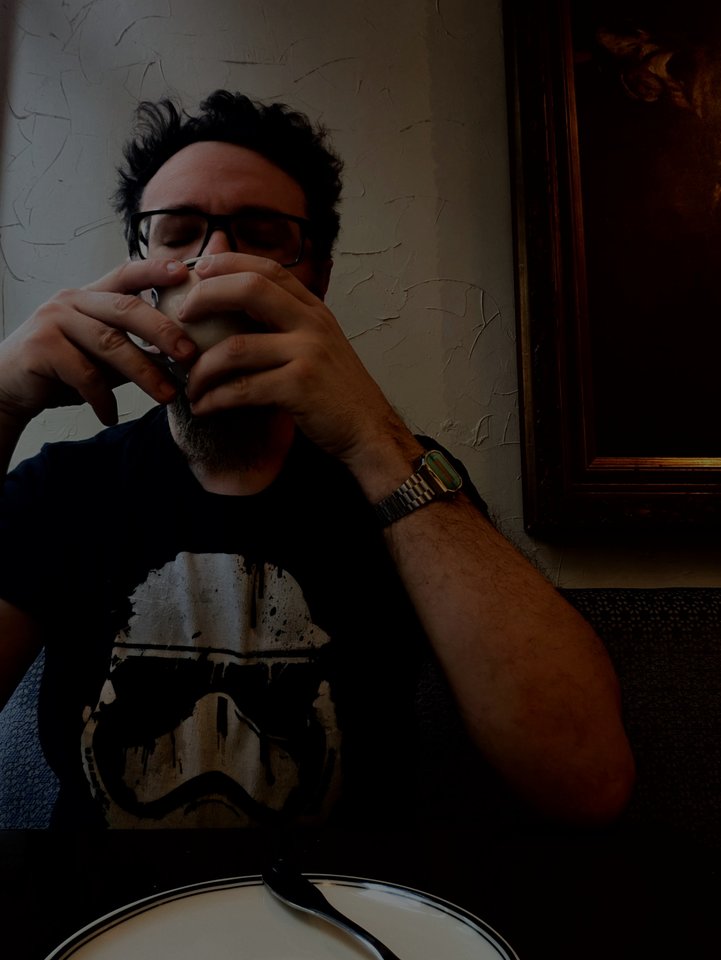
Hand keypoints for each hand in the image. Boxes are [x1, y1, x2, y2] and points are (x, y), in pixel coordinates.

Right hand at [0, 259, 197, 427]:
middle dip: (163, 331)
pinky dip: (103, 400)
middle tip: (190, 354)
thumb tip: (183, 356)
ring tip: (167, 396)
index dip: (155, 270)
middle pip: (126, 309)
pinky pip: (85, 375)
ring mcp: (53, 321)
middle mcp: (71, 301)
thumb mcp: (100, 356)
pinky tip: (111, 416)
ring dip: (144, 373)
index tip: (186, 273)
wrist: (7, 387)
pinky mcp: (41, 348)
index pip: (125, 274)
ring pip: (110, 344)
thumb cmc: (61, 370)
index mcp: (89, 296)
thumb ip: (133, 348)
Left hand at [181, 254, 416, 475]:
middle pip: (249, 290)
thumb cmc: (335, 390)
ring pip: (235, 348)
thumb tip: (241, 301)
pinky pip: (242, 389)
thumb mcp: (319, 344)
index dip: (229, 263)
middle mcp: (312, 324)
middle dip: (206, 298)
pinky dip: (215, 399)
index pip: (268, 269)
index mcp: (314, 310)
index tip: (199, 271)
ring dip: (202, 369)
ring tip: (190, 385)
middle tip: (181, 319)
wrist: (368, 429)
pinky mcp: (299, 388)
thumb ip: (287, 322)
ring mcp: (307, 354)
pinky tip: (204, 407)